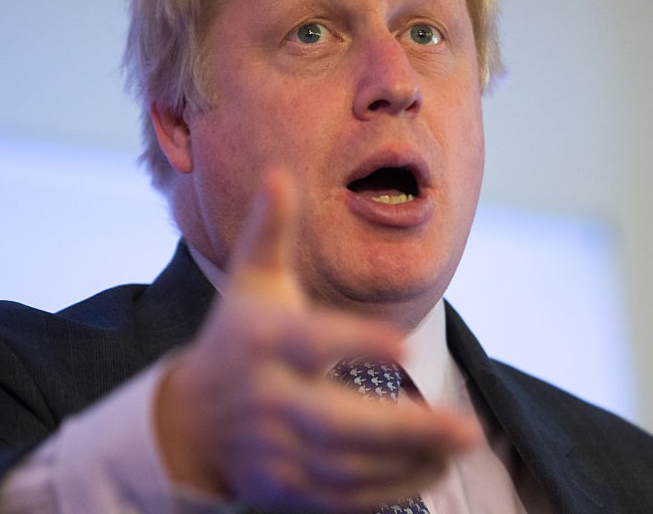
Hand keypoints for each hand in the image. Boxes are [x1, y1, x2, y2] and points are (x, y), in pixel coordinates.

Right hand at [153, 169, 478, 511]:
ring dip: (406, 462)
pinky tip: (430, 472)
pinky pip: (339, 498)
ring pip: (344, 469)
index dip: (352, 344)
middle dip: (400, 429)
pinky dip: (386, 491)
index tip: (402, 342)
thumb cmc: (237, 338)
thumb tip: (279, 172)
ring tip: (459, 444)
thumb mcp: (250, 282)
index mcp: (261, 342)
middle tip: (462, 426)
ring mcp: (274, 451)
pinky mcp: (284, 489)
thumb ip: (271, 231)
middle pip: (334, 424)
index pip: (308, 343)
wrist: (190, 421)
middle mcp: (266, 400)